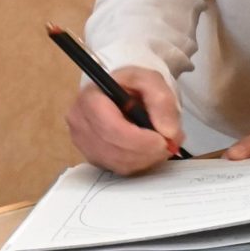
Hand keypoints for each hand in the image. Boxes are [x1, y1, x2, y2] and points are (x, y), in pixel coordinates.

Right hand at [66, 65, 182, 173]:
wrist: (126, 94)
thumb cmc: (134, 85)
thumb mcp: (152, 81)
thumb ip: (162, 101)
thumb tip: (168, 131)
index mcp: (89, 98)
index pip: (110, 128)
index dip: (138, 140)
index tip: (163, 140)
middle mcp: (80, 123)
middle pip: (113, 150)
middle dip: (146, 152)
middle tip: (170, 145)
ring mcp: (83, 143)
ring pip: (117, 163)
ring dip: (146, 159)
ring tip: (163, 146)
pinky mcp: (93, 157)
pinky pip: (119, 169)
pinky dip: (139, 164)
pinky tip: (149, 152)